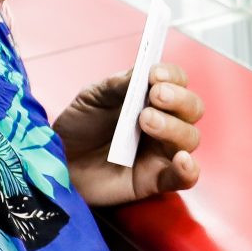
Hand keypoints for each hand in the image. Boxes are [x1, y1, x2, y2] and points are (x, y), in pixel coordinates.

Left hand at [56, 64, 203, 207]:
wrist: (59, 162)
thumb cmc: (80, 127)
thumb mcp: (92, 98)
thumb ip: (117, 85)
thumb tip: (141, 71)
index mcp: (152, 98)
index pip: (177, 81)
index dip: (172, 75)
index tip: (154, 74)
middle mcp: (166, 122)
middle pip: (192, 108)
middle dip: (178, 99)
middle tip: (155, 95)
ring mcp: (162, 152)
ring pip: (189, 138)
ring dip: (173, 127)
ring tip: (145, 121)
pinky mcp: (156, 180)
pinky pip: (184, 178)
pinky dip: (189, 169)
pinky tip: (182, 160)